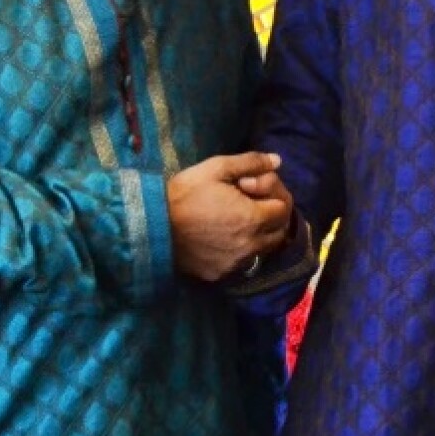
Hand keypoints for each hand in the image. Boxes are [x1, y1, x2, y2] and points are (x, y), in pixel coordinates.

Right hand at [166, 152, 293, 281]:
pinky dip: (243, 249)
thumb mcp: (216, 168)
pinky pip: (244, 263)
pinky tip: (225, 236)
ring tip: (238, 217)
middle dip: (271, 212)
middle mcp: (250, 245)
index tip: (250, 185)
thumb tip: (277, 161)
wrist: (150, 228)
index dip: (272, 192)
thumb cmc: (183, 195)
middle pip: (279, 230)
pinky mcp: (220, 274)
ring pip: (264, 249)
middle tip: (249, 200)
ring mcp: (236, 263)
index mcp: (253, 218)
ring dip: (261, 233)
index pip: (284, 207)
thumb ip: (250, 163)